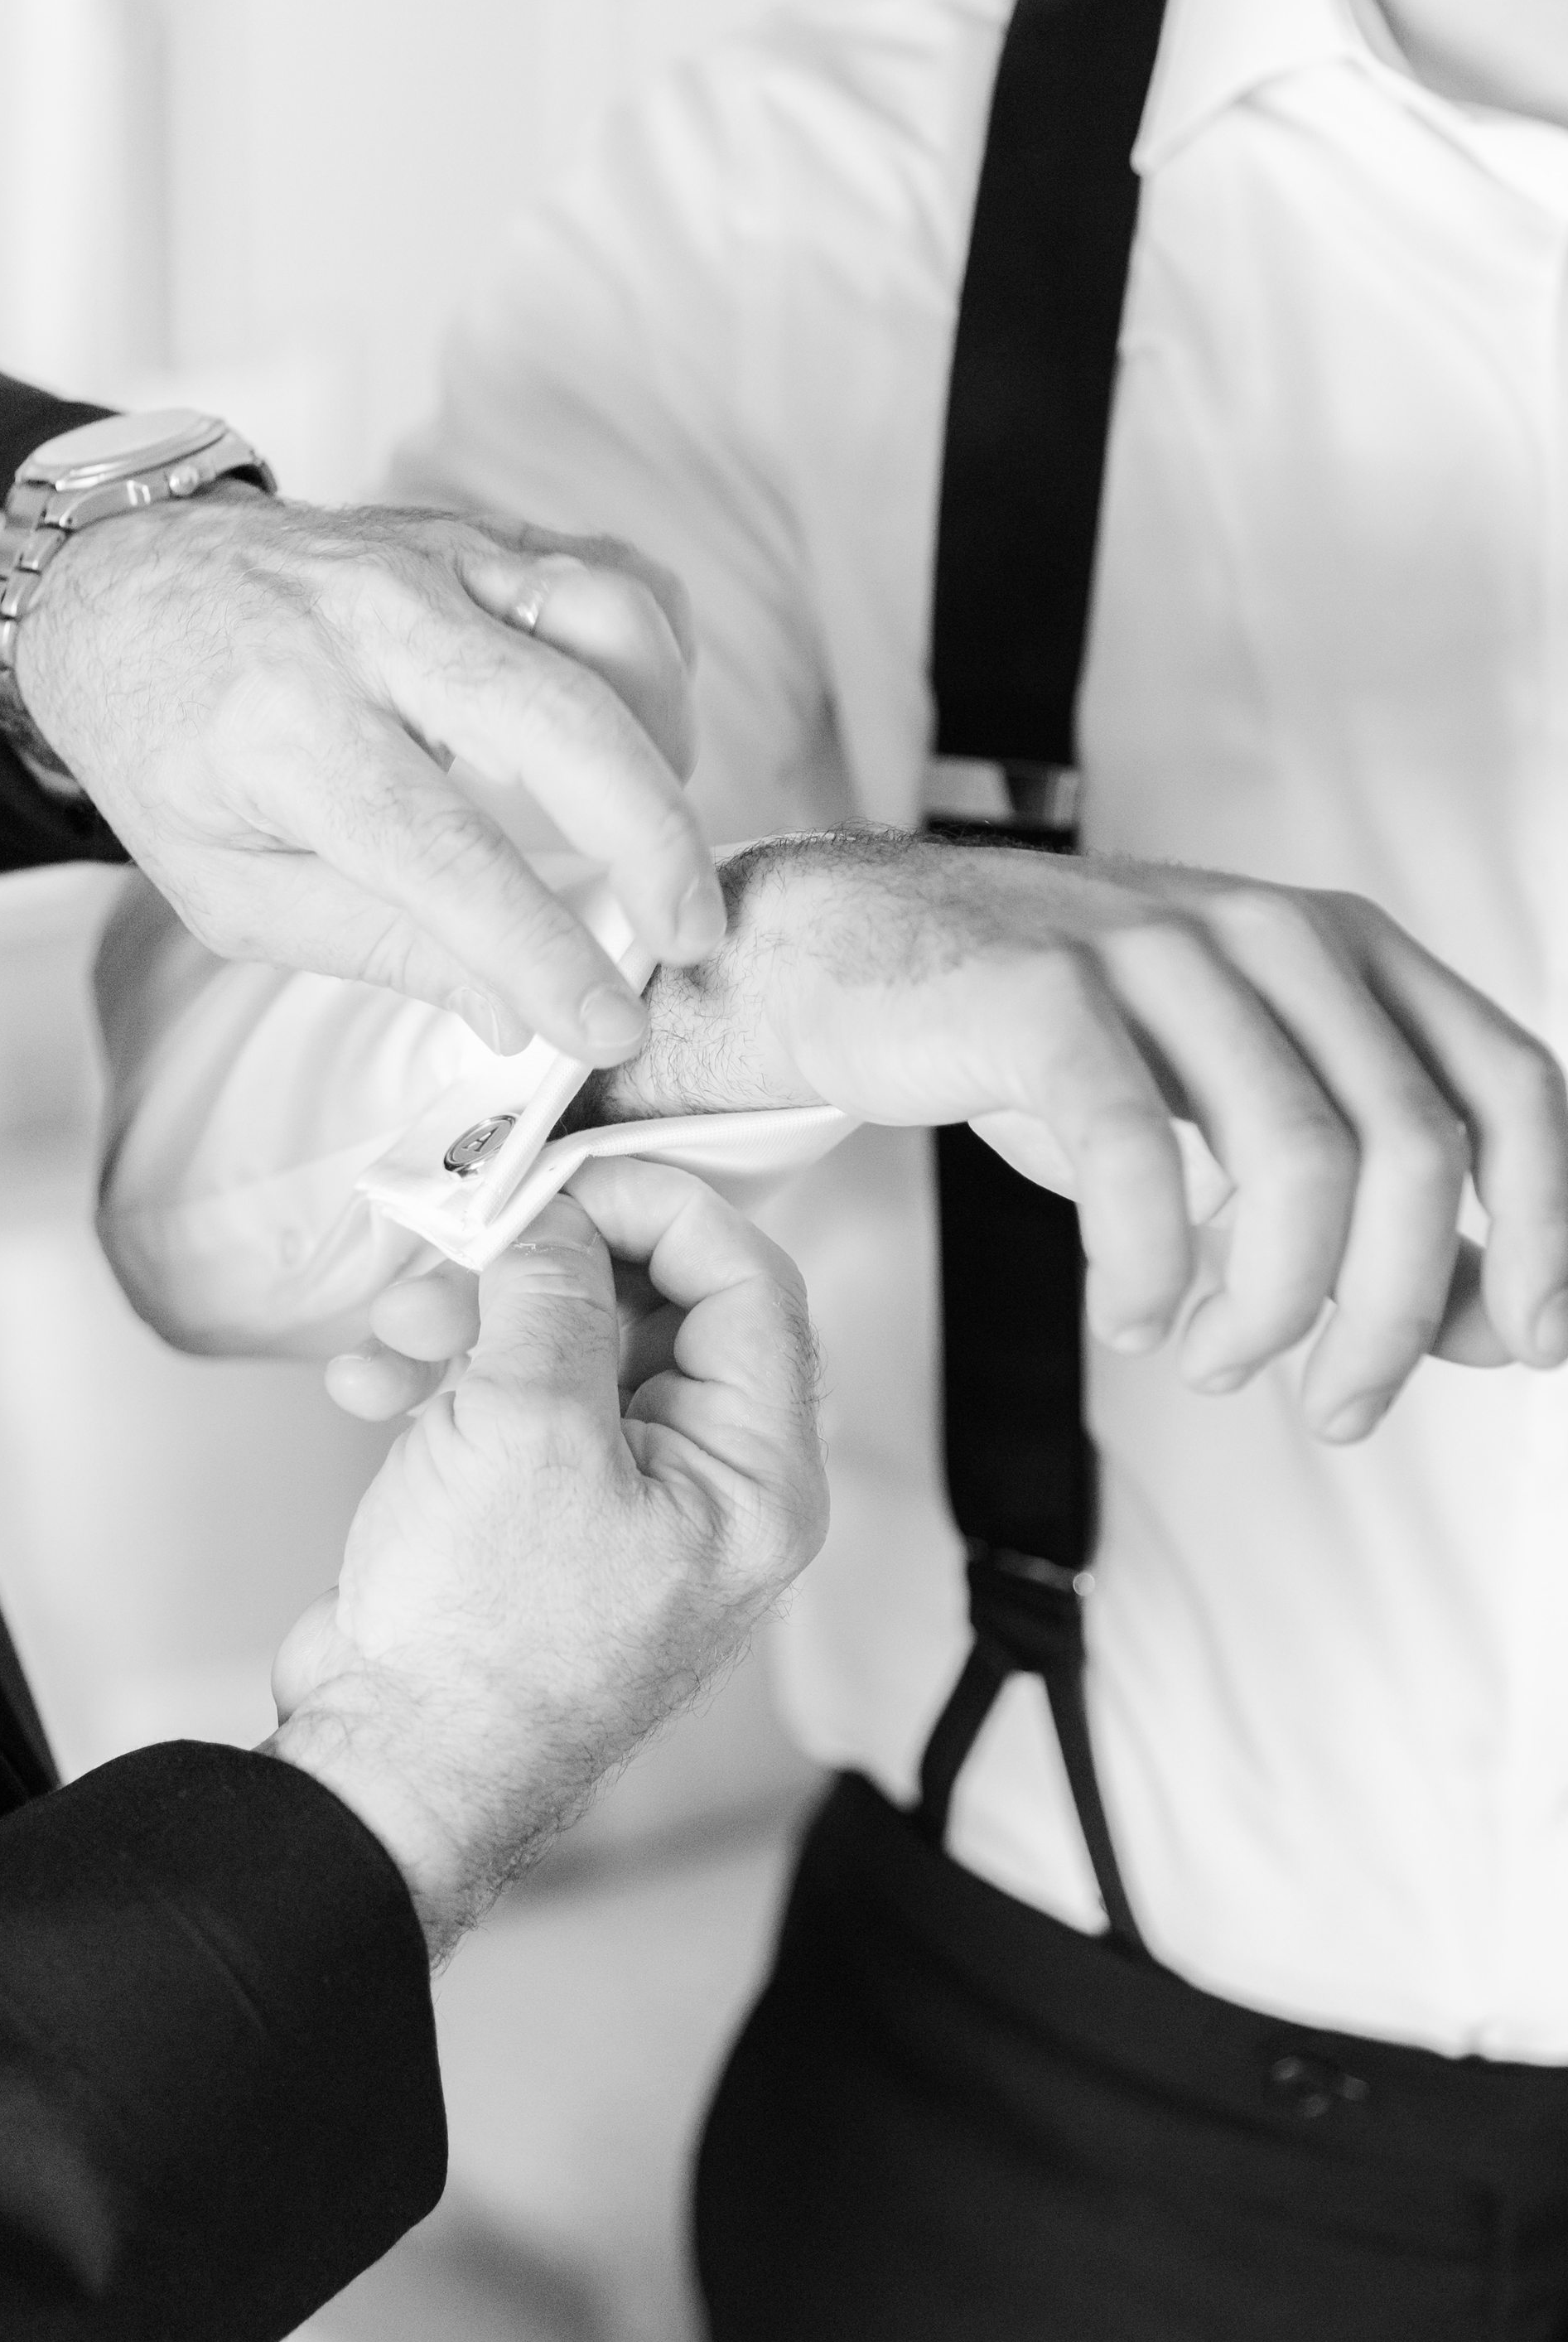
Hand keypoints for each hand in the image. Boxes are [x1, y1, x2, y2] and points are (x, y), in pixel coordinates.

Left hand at [14, 488, 722, 1064]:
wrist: (115, 580)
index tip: (610, 1026)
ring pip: (608, 618)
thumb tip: (513, 1017)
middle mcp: (367, 625)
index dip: (539, 951)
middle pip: (558, 721)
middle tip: (692, 935)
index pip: (442, 854)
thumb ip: (374, 946)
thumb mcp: (228, 887)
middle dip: (653, 841)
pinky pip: (611, 573)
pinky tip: (642, 729)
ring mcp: (432, 561)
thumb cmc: (170, 745)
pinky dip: (658, 655)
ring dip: (667, 736)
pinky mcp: (477, 533)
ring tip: (658, 828)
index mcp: (284, 727)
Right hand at [266, 1163, 825, 1961]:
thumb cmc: (482, 1643)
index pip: (750, 1281)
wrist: (389, 1772)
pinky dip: (445, 1379)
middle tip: (463, 1238)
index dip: (659, 1205)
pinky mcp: (544, 1516)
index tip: (566, 1172)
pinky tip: (373, 1385)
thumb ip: (552, 1290)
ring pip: (569, 1346)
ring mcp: (625, 1503)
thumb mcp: (524, 1424)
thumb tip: (556, 1208)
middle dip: (544, 1263)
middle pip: (655, 1305)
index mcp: (757, 1476)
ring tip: (394, 1333)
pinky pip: (516, 1404)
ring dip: (474, 1317)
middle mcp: (709, 1487)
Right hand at [587, 832, 1567, 1443]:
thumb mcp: (1228, 1104)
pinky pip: (1137, 1153)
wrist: (844, 957)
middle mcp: (1272, 931)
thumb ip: (1363, 1191)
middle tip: (1343, 1410)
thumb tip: (1508, 1323)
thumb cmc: (1053, 1050)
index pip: (1511, 1082)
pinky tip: (1133, 1319)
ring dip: (1278, 1307)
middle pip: (1414, 1145)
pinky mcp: (1040, 991)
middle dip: (1399, 1313)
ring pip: (1298, 1156)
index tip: (1528, 1344)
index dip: (1546, 1224)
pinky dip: (1152, 1265)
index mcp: (1345, 948)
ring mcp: (1157, 949)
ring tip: (1221, 1367)